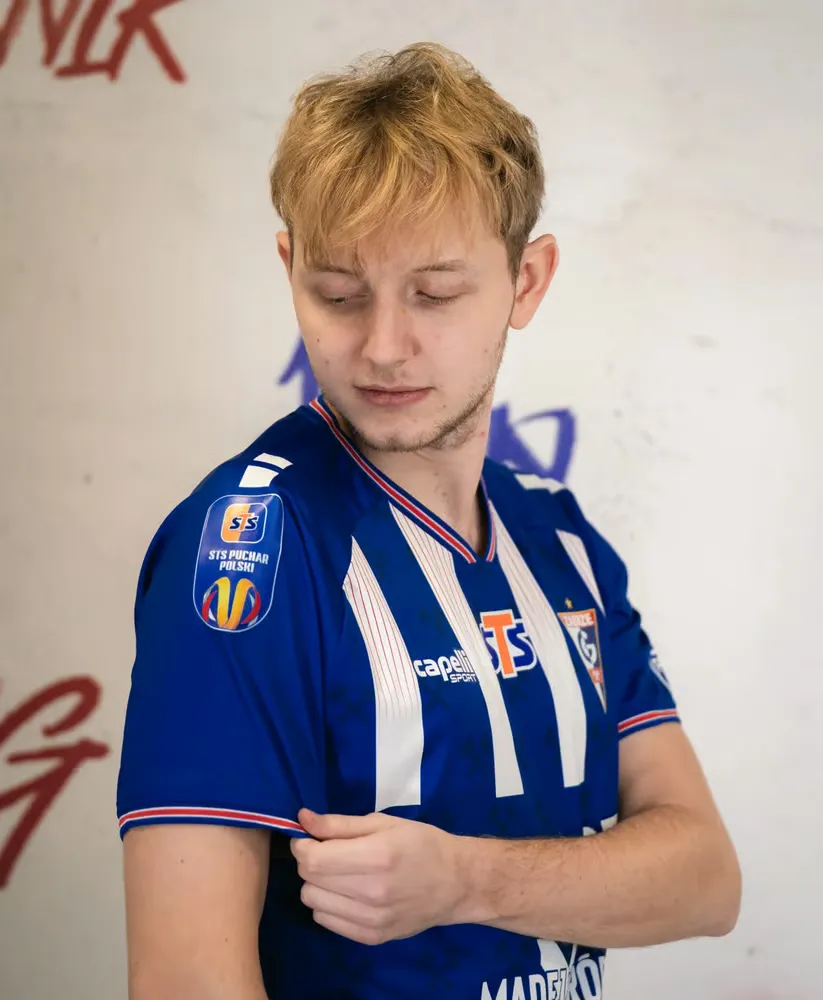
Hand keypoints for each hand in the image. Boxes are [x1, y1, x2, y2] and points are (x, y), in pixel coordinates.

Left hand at [290, 809, 465, 944]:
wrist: (456, 882)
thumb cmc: (421, 843)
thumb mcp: (383, 823)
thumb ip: (339, 824)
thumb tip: (302, 819)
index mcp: (377, 856)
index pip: (314, 860)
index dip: (303, 846)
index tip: (309, 838)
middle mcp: (372, 893)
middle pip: (310, 880)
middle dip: (310, 862)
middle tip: (328, 852)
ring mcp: (372, 920)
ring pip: (313, 903)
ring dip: (317, 885)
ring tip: (338, 873)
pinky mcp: (372, 938)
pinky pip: (326, 921)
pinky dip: (327, 904)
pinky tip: (346, 892)